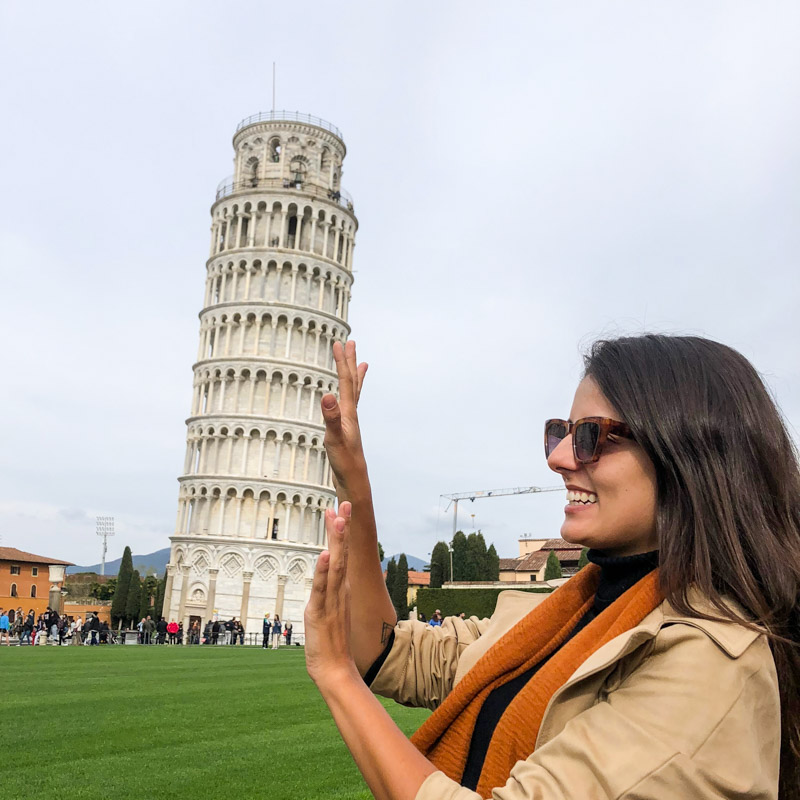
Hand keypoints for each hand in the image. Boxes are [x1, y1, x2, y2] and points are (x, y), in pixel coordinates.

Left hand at [305, 501, 359, 687]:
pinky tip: (327, 554)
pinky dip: (325, 571)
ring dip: (337, 542)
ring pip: (335, 566)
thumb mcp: (330, 615)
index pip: (340, 555)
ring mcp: (331, 600)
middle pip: (342, 554)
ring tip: (338, 519)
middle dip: (342, 528)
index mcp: (339, 590)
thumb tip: (333, 585)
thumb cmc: (331, 646)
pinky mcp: (321, 612)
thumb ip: (332, 598)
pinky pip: (323, 588)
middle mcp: (338, 591)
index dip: (339, 533)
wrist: (336, 671)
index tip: (338, 510)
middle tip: (344, 503)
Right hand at [322, 340, 368, 498]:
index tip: (340, 343)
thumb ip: (331, 418)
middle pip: (353, 382)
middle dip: (350, 361)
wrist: (354, 480)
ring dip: (355, 376)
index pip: (346, 381)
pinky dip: (349, 396)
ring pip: (353, 393)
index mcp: (348, 413)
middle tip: (351, 342)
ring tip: (361, 364)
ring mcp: (349, 422)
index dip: (342, 362)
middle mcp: (351, 414)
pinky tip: (345, 399)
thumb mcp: (334, 439)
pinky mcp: (345, 430)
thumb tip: (327, 395)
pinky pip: (348, 406)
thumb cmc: (345, 462)